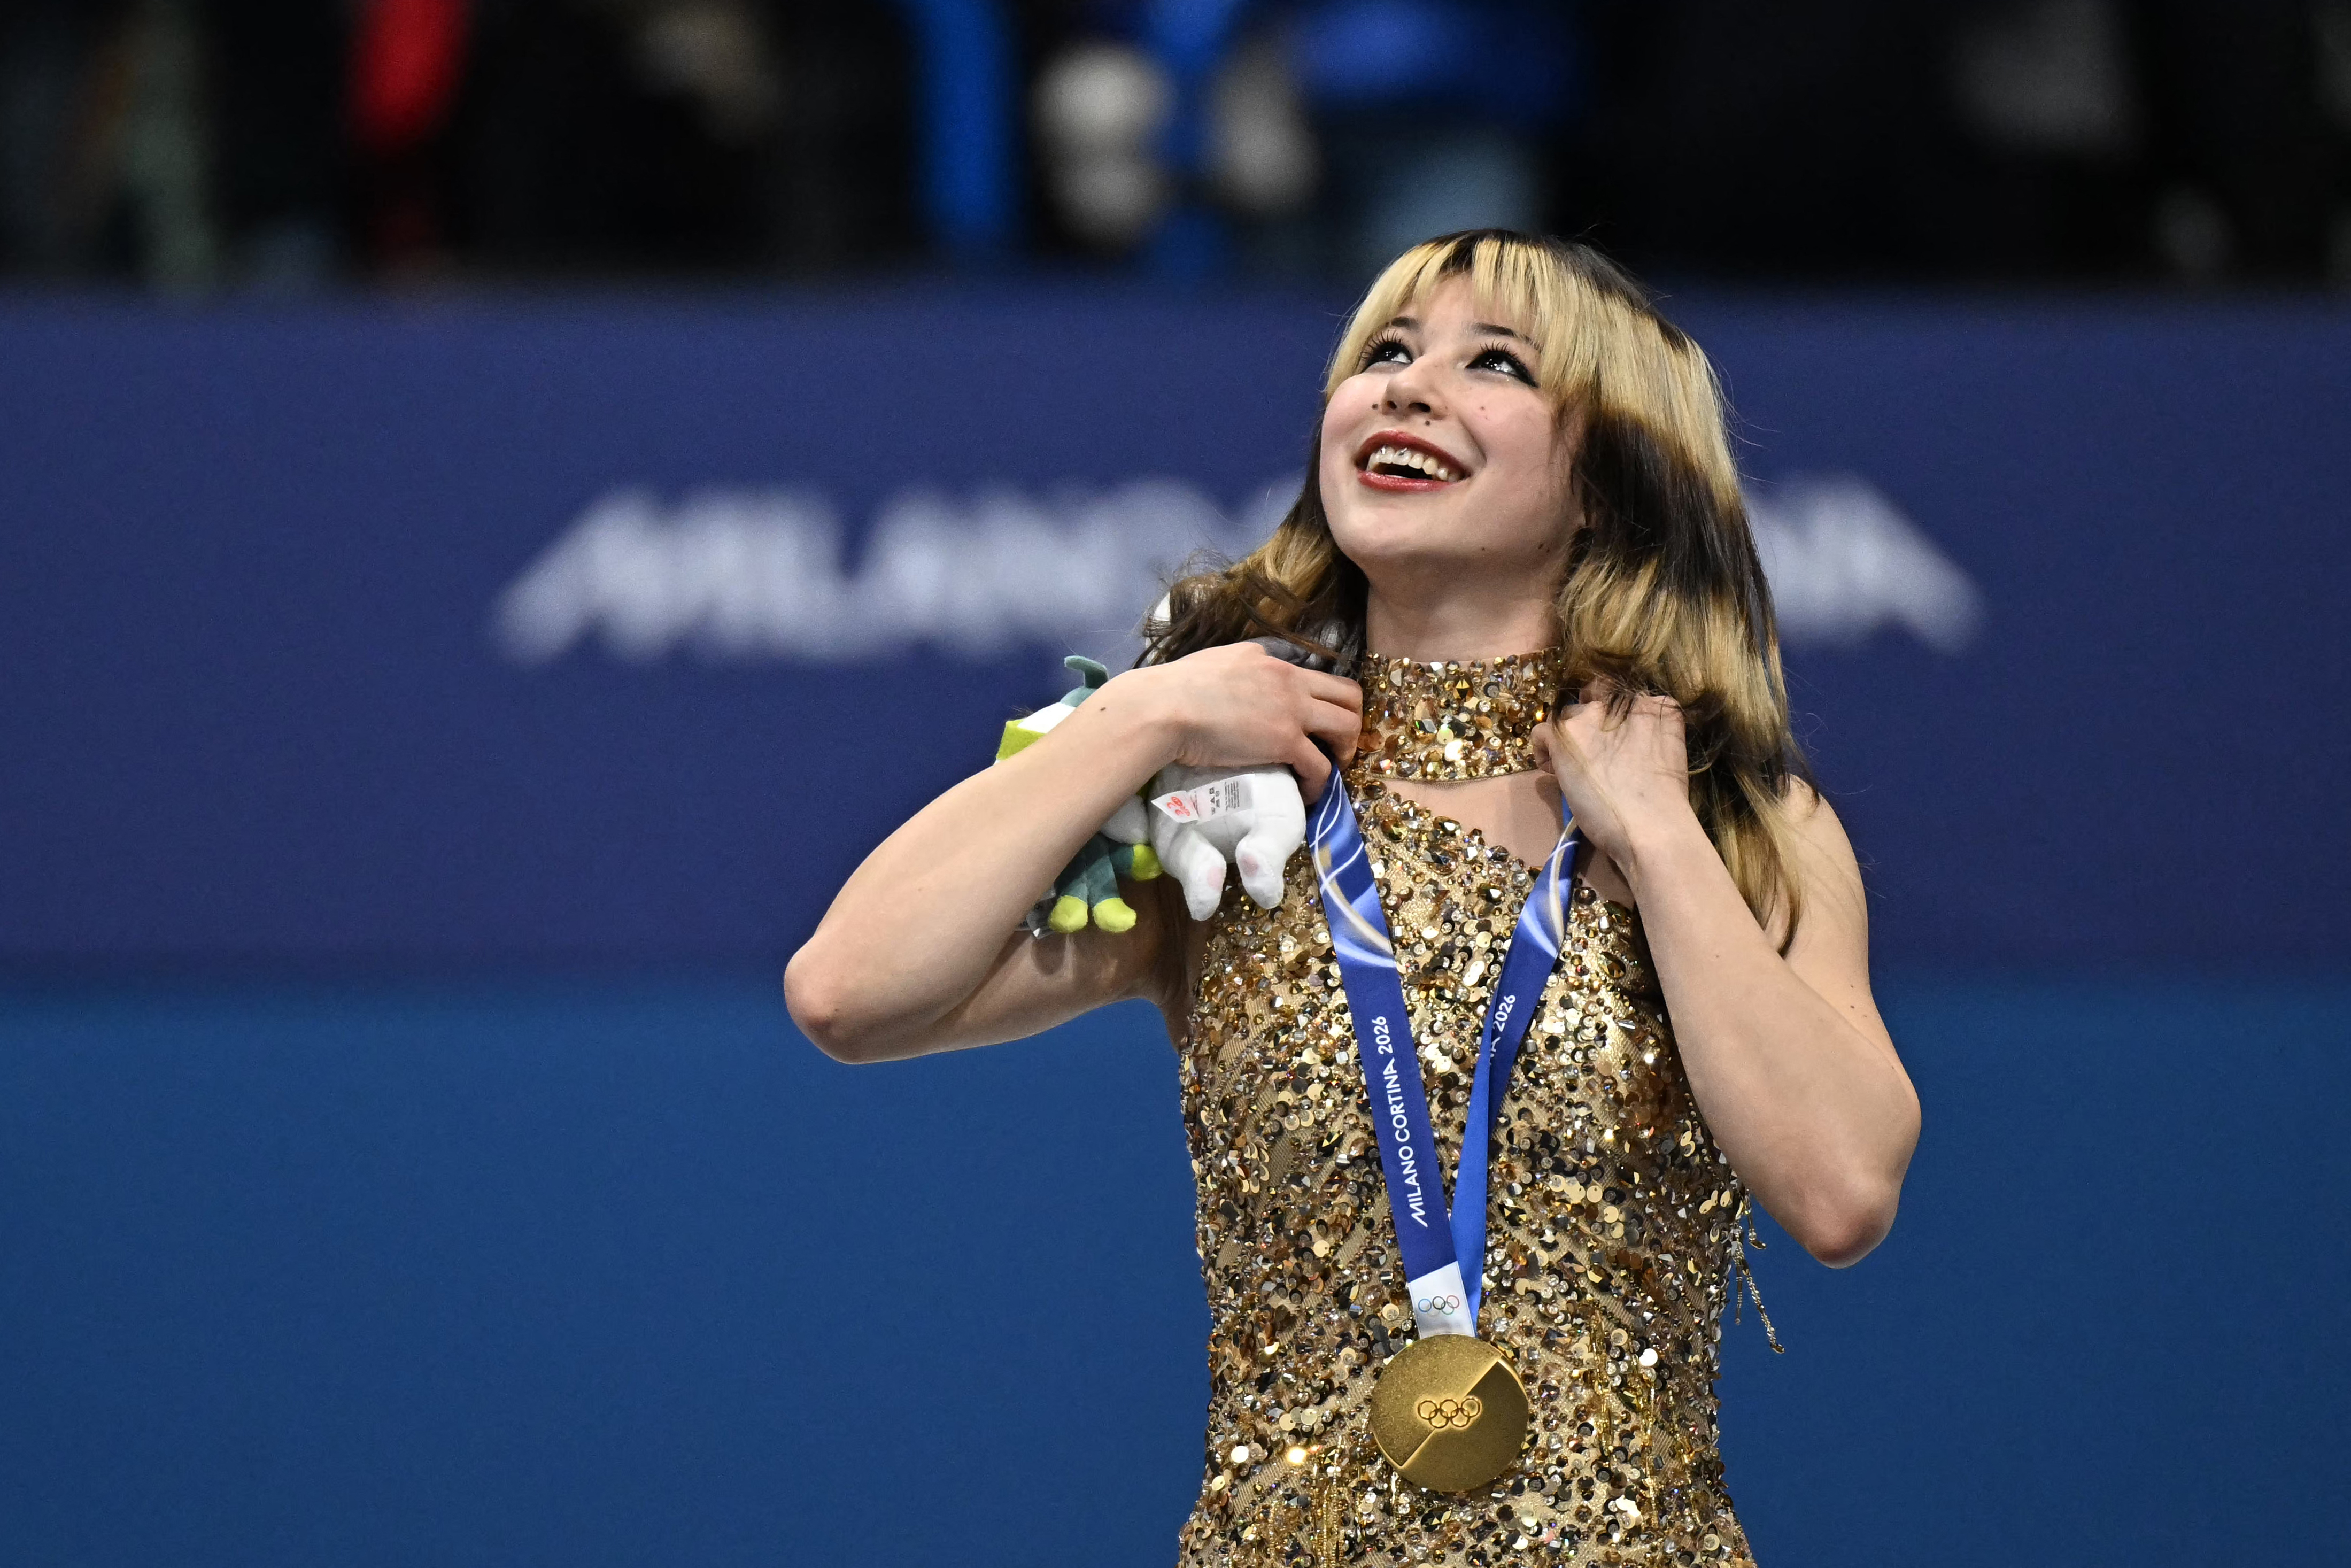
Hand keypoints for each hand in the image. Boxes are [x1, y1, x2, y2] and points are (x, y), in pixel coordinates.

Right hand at [1123, 642, 1361, 799]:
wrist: (1164, 707)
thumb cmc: (1177, 687)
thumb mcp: (1219, 660)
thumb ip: (1241, 665)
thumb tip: (1242, 675)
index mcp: (1273, 661)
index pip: (1320, 676)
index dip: (1328, 701)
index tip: (1318, 723)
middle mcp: (1291, 681)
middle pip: (1349, 695)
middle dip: (1351, 723)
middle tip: (1336, 747)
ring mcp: (1291, 710)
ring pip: (1347, 727)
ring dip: (1344, 751)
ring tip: (1329, 769)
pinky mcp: (1284, 741)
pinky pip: (1320, 766)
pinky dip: (1318, 784)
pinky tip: (1306, 794)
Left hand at [1531, 683, 1699, 873]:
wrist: (1651, 825)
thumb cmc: (1664, 806)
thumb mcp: (1664, 756)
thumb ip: (1644, 739)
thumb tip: (1620, 750)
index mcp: (1658, 707)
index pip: (1627, 701)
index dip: (1614, 723)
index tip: (1612, 746)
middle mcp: (1625, 701)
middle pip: (1596, 703)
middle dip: (1590, 725)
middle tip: (1590, 754)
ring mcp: (1593, 714)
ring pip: (1569, 716)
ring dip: (1569, 738)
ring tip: (1572, 768)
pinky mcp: (1565, 732)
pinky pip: (1541, 731)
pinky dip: (1543, 751)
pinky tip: (1554, 773)